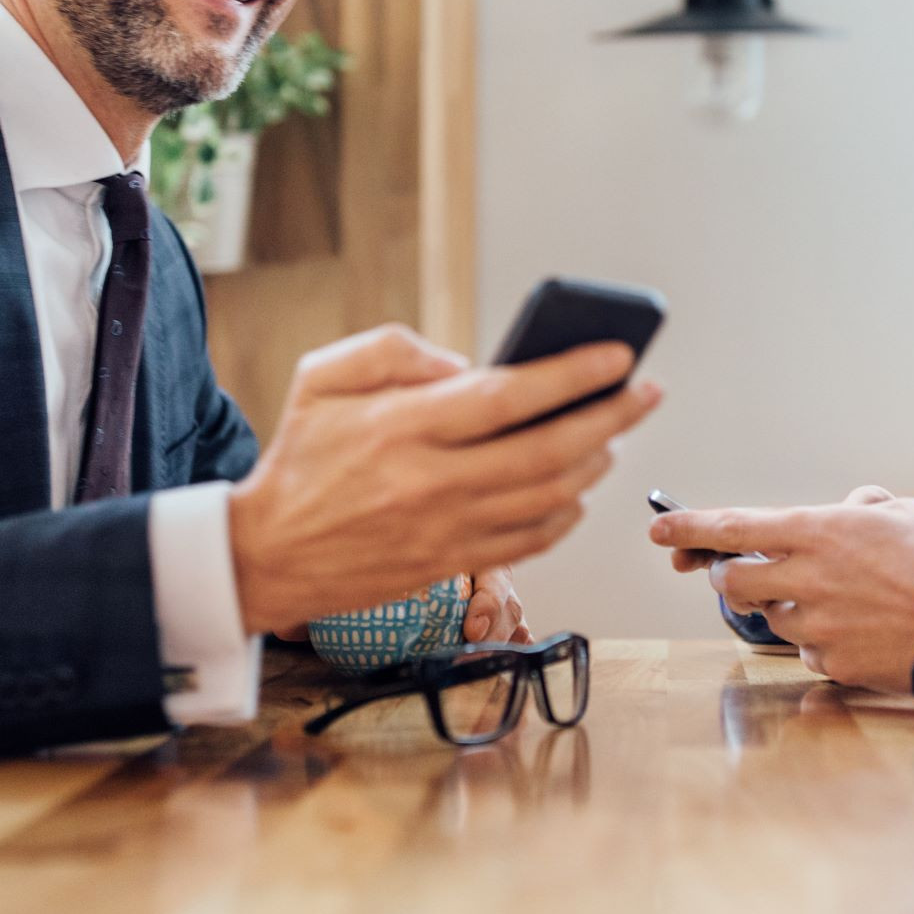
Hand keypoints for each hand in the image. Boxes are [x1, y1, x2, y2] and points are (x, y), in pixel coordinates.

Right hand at [230, 324, 660, 634]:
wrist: (266, 553)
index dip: (573, 375)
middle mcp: (431, 481)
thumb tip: (468, 365)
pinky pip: (530, 542)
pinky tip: (580, 489)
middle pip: (547, 451)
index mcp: (403, 425)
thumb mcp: (325, 375)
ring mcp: (446, 530)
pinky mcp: (451, 564)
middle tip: (646, 392)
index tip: (620, 355)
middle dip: (610, 418)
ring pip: (548, 499)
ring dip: (595, 465)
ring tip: (616, 435)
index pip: (508, 396)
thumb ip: (396, 349)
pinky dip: (567, 514)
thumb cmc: (301, 454)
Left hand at [648, 485, 913, 693]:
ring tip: (839, 601)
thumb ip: (863, 506)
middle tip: (749, 573)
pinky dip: (822, 640)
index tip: (659, 532)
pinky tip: (860, 632)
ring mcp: (816, 625)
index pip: (733, 528)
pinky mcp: (831, 664)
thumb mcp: (903, 512)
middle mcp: (807, 578)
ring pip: (770, 618)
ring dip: (787, 607)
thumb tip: (848, 508)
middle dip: (730, 577)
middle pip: (733, 582)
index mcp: (818, 531)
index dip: (689, 529)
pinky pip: (807, 651)